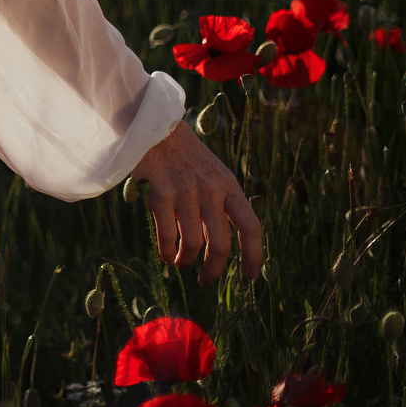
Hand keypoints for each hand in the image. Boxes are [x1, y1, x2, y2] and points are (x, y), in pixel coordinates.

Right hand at [127, 120, 263, 285]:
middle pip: (222, 244)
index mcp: (229, 186)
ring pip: (194, 243)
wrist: (151, 125)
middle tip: (206, 281)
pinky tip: (165, 255)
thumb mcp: (211, 173)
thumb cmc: (182, 153)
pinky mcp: (161, 192)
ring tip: (180, 263)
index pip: (251, 227)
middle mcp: (212, 190)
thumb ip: (219, 202)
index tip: (249, 277)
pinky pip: (167, 234)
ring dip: (187, 260)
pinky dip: (167, 250)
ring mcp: (186, 191)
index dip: (253, 256)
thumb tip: (220, 242)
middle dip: (214, 269)